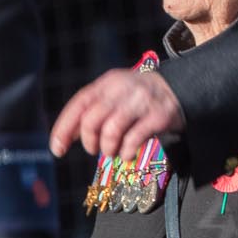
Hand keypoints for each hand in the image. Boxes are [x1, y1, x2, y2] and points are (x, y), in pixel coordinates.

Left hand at [50, 68, 183, 162]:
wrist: (180, 88)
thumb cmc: (138, 97)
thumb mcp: (114, 94)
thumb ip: (93, 110)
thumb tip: (69, 136)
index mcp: (107, 83)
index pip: (79, 104)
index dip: (64, 128)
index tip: (58, 149)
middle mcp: (123, 89)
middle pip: (92, 120)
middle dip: (90, 141)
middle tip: (95, 150)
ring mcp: (142, 102)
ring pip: (111, 130)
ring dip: (108, 148)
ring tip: (113, 152)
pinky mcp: (159, 116)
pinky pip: (133, 139)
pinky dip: (126, 151)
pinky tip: (128, 154)